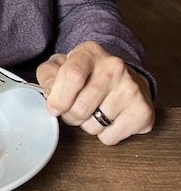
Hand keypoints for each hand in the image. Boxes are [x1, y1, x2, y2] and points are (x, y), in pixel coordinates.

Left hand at [36, 40, 154, 144]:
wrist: (126, 79)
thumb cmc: (88, 74)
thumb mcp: (62, 65)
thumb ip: (48, 74)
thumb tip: (49, 88)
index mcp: (90, 52)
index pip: (71, 76)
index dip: (58, 98)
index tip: (54, 107)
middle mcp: (114, 67)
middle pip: (80, 108)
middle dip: (70, 116)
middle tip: (74, 109)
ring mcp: (131, 89)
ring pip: (93, 126)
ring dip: (87, 125)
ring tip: (94, 110)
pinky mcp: (142, 111)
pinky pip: (109, 137)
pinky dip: (104, 134)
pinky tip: (109, 118)